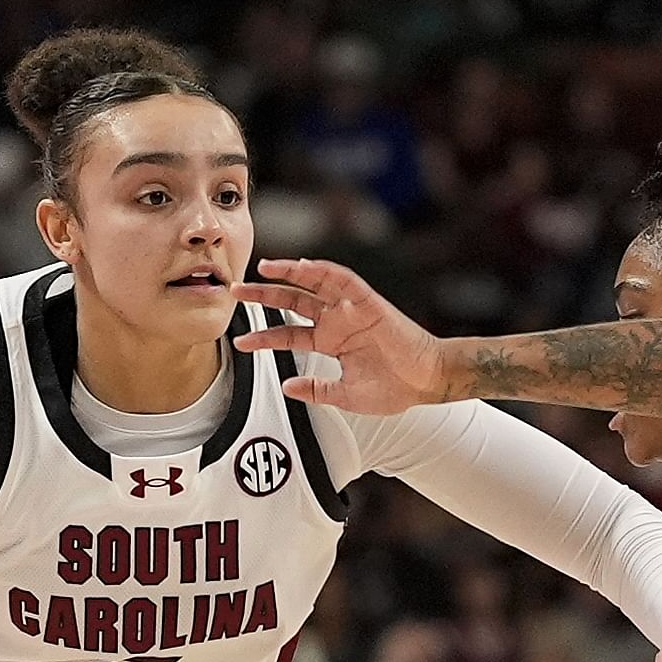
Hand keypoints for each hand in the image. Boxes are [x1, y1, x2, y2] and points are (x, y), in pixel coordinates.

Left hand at [234, 260, 452, 418]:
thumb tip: (286, 386)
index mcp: (330, 342)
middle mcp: (337, 321)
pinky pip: (343, 279)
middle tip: (235, 290)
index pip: (289, 334)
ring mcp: (351, 309)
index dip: (264, 336)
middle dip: (264, 295)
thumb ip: (316, 391)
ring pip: (313, 284)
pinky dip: (324, 271)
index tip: (241, 341)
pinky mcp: (369, 301)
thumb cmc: (393, 389)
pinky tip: (303, 266)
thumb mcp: (346, 396)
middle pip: (292, 302)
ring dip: (289, 273)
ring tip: (263, 268)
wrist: (425, 381)